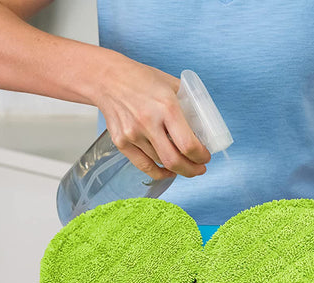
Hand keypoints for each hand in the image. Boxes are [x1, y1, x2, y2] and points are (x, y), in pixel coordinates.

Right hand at [95, 52, 210, 179]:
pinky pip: (143, 166)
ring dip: (177, 169)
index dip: (201, 156)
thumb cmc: (140, 79)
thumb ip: (188, 104)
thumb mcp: (171, 85)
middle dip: (192, 170)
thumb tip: (204, 126)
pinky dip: (158, 172)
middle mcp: (148, 123)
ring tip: (185, 164)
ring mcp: (132, 135)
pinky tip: (168, 171)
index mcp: (166, 107)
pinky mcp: (121, 142)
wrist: (107, 79)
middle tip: (200, 168)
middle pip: (174, 161)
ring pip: (160, 163)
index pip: (188, 144)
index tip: (206, 157)